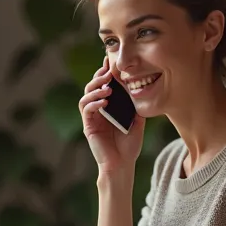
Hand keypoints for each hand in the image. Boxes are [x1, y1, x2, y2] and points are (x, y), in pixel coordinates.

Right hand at [79, 56, 145, 175]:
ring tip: (107, 86)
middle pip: (92, 86)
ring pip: (86, 96)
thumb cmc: (129, 146)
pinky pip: (86, 110)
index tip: (111, 61)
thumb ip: (135, 106)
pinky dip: (94, 102)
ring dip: (95, 88)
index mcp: (109, 107)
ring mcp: (92, 118)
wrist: (122, 164)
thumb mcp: (137, 121)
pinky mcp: (88, 126)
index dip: (106, 72)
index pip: (105, 85)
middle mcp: (98, 110)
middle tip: (108, 71)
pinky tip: (104, 101)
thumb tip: (139, 87)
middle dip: (99, 76)